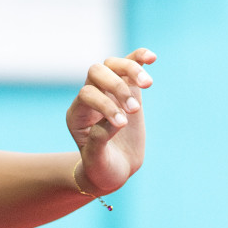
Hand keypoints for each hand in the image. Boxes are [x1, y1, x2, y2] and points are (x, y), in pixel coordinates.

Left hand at [66, 48, 154, 194]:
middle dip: (117, 87)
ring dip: (130, 69)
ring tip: (148, 84)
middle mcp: (90, 99)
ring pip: (113, 65)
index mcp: (76, 115)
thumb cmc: (101, 168)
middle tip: (134, 110)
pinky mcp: (128, 91)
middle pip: (96, 72)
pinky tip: (151, 57)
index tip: (123, 124)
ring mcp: (108, 92)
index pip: (87, 94)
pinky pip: (130, 67)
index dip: (105, 104)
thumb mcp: (97, 162)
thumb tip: (115, 120)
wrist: (113, 170)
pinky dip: (139, 59)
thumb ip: (100, 141)